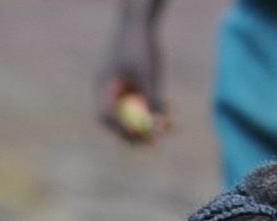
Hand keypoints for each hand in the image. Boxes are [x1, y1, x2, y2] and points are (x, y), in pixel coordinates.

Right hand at [97, 13, 168, 144]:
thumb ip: (151, 98)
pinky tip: (171, 109)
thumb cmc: (142, 43)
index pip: (107, 116)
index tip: (141, 139)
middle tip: (155, 144)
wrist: (142, 20)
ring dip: (151, 122)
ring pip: (133, 114)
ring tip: (172, 127)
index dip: (123, 130)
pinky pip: (141, 104)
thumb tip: (156, 126)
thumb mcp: (148, 73)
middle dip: (137, 133)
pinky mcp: (132, 85)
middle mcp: (108, 90)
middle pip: (118, 121)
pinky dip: (154, 108)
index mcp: (103, 85)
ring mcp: (119, 88)